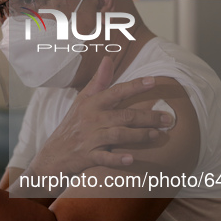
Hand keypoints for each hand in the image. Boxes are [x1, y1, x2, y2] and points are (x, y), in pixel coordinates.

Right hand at [8, 56, 173, 198]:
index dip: (134, 86)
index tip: (153, 82)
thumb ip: (98, 82)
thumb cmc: (72, 125)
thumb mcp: (81, 101)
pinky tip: (131, 159)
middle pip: (123, 115)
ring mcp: (89, 139)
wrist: (52, 155)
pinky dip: (116, 160)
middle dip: (147, 116)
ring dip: (139, 135)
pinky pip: (104, 158)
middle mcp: (91, 119)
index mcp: (91, 104)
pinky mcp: (87, 157)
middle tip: (168, 118)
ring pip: (118, 135)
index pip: (116, 92)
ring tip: (157, 135)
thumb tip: (108, 59)